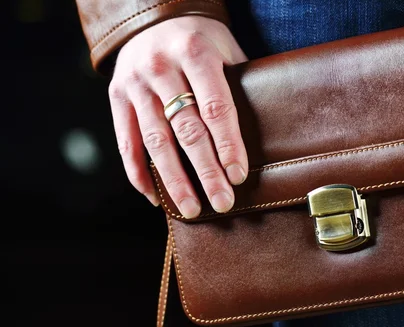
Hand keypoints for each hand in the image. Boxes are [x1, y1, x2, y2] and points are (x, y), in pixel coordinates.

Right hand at [109, 16, 248, 217]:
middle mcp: (161, 67)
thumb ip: (238, 85)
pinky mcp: (116, 96)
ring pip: (156, 141)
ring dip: (174, 180)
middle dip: (206, 171)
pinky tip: (156, 197)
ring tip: (191, 209)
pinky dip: (139, 173)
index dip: (228, 145)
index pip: (215, 108)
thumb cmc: (200, 40)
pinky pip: (126, 142)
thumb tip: (264, 133)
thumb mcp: (225, 49)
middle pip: (187, 130)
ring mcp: (134, 83)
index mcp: (195, 53)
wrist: (153, 18)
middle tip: (222, 202)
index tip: (238, 175)